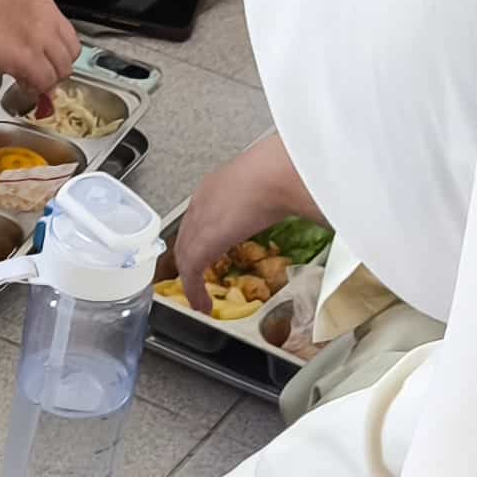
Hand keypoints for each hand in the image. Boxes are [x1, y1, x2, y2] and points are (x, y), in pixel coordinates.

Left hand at [174, 132, 311, 289]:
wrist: (275, 175)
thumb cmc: (282, 171)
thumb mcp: (271, 183)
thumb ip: (272, 196)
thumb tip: (291, 201)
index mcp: (215, 186)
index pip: (200, 216)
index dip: (201, 236)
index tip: (208, 250)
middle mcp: (201, 203)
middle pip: (186, 237)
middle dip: (190, 259)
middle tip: (197, 278)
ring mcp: (197, 224)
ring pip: (185, 256)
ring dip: (191, 278)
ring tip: (198, 297)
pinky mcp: (201, 245)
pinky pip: (191, 274)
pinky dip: (195, 291)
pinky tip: (202, 304)